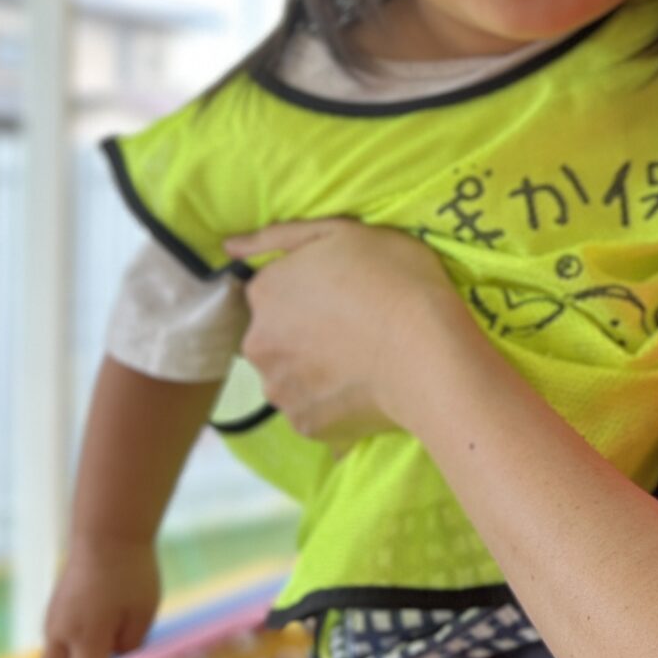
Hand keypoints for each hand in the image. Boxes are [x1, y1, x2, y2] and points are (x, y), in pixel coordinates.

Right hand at [39, 536, 158, 657]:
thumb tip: (113, 656)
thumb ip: (129, 643)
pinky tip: (99, 653)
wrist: (107, 532)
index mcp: (85, 631)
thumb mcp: (144, 610)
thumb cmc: (132, 570)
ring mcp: (53, 621)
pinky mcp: (54, 613)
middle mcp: (60, 630)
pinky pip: (55, 650)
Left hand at [227, 219, 485, 445]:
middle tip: (354, 330)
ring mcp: (280, 389)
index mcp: (265, 293)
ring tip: (362, 363)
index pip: (272, 292)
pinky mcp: (306, 425)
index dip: (309, 293)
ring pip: (291, 377)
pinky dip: (333, 403)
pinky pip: (314, 410)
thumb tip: (229, 247)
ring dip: (314, 371)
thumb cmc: (393, 280)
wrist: (428, 351)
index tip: (343, 296)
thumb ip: (279, 237)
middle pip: (275, 337)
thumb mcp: (341, 232)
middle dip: (303, 335)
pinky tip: (365, 389)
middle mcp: (259, 343)